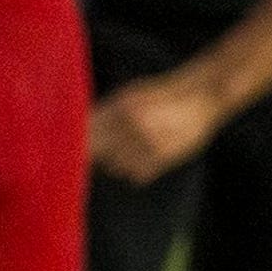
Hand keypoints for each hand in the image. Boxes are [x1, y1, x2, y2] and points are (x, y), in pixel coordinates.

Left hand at [88, 72, 224, 185]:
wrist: (201, 96)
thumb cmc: (159, 94)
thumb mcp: (127, 96)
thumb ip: (103, 113)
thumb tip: (78, 130)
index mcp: (121, 108)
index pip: (87, 134)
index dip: (76, 143)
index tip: (71, 148)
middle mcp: (133, 127)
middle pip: (98, 154)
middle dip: (95, 154)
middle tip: (100, 149)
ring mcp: (150, 144)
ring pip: (115, 168)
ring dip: (115, 162)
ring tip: (127, 148)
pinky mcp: (164, 158)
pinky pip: (136, 176)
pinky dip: (134, 171)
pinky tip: (141, 156)